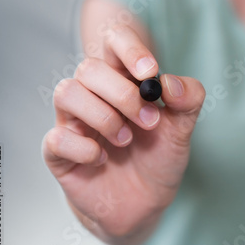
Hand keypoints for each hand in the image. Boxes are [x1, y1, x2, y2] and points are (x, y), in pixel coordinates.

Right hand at [42, 25, 204, 238]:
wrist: (146, 202)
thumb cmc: (159, 157)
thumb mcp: (183, 128)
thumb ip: (188, 100)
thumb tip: (170, 83)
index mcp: (124, 81)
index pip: (114, 42)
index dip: (128, 48)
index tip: (150, 70)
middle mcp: (95, 96)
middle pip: (90, 68)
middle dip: (123, 94)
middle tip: (150, 121)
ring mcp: (74, 122)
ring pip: (66, 92)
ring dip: (103, 116)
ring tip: (127, 140)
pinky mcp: (61, 153)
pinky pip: (56, 138)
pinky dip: (83, 148)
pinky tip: (103, 159)